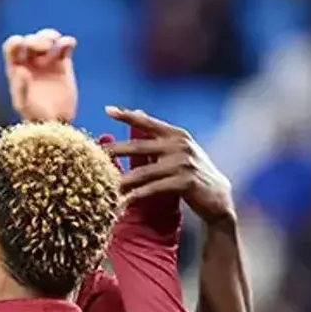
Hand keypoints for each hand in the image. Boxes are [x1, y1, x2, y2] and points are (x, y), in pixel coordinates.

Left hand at [3, 29, 77, 123]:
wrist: (56, 125)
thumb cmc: (35, 117)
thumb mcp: (24, 105)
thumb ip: (20, 88)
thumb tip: (21, 70)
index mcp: (16, 68)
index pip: (11, 47)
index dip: (16, 42)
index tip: (22, 44)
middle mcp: (30, 62)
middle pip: (30, 40)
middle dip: (36, 40)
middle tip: (44, 48)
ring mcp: (47, 61)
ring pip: (46, 38)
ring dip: (50, 35)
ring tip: (55, 42)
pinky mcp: (63, 64)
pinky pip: (65, 46)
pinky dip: (67, 42)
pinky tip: (68, 45)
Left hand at [103, 106, 235, 226]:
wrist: (218, 198)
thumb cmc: (192, 173)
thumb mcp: (178, 149)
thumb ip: (158, 135)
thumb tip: (136, 112)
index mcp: (176, 134)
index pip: (147, 123)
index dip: (127, 116)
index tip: (107, 109)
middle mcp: (180, 145)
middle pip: (138, 147)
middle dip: (113, 151)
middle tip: (93, 154)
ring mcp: (183, 163)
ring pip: (143, 173)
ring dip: (121, 181)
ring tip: (101, 186)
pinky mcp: (185, 183)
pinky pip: (153, 189)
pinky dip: (136, 196)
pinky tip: (122, 201)